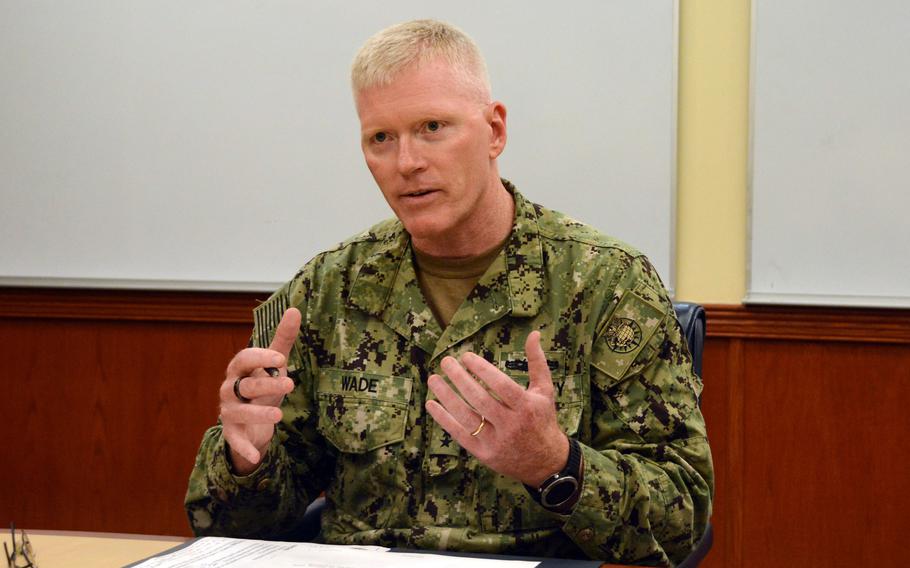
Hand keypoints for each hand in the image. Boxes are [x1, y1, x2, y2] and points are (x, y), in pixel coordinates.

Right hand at [219, 307, 300, 474]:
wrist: (251, 420)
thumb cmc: (262, 385)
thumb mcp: (274, 364)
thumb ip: (283, 339)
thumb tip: (296, 309)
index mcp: (239, 369)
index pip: (244, 358)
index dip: (260, 357)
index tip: (281, 357)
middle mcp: (230, 389)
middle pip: (245, 385)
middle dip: (266, 384)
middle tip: (290, 384)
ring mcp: (229, 411)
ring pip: (239, 411)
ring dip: (258, 414)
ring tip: (279, 416)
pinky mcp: (232, 433)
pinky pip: (235, 440)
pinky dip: (244, 448)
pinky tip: (256, 456)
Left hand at [425, 331, 569, 486]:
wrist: (545, 462)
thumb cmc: (542, 419)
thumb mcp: (545, 390)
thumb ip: (537, 362)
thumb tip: (534, 333)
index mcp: (526, 407)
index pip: (501, 385)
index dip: (482, 370)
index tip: (466, 356)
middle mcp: (511, 425)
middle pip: (480, 400)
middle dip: (460, 379)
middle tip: (446, 361)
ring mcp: (497, 441)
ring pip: (466, 417)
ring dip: (447, 397)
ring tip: (434, 379)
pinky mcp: (484, 454)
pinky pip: (460, 435)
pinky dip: (444, 419)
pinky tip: (432, 403)